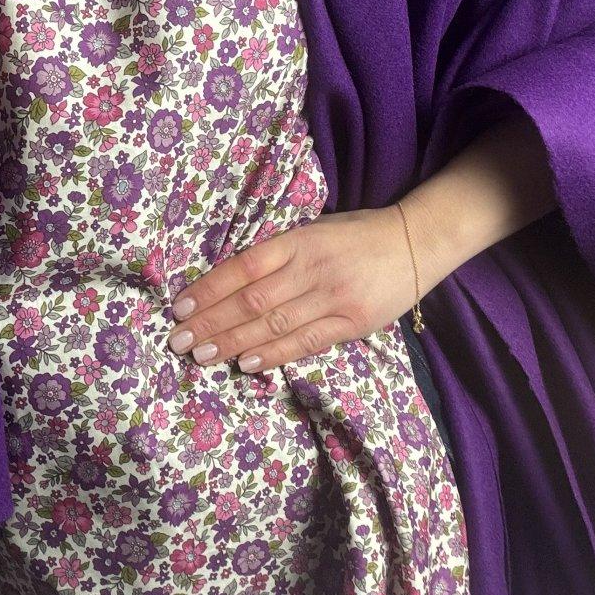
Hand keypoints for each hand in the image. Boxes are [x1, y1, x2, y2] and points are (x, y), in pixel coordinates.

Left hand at [166, 205, 420, 375]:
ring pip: (274, 325)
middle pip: (252, 300)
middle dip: (211, 322)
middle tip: (178, 340)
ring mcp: (333, 297)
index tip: (180, 307)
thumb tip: (230, 283)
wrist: (416, 242)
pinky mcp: (353, 322)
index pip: (244, 266)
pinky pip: (306, 342)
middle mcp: (312, 268)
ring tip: (201, 356)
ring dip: (233, 342)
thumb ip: (279, 254)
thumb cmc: (358, 234)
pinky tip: (246, 363)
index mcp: (299, 240)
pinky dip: (274, 354)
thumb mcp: (315, 230)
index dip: (210, 288)